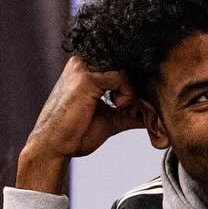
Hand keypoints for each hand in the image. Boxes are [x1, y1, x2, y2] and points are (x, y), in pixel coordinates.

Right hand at [16, 58, 144, 195]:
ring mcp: (84, 67)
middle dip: (136, 89)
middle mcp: (85, 62)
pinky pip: (122, 77)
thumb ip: (130, 112)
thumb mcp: (110, 119)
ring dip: (132, 92)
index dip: (134, 85)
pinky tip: (116, 106)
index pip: (122, 66)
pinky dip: (127, 94)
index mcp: (88, 68)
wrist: (54, 146)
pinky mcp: (86, 77)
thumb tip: (153, 113)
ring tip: (121, 108)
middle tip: (132, 109)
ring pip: (126, 69)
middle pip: (127, 65)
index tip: (135, 105)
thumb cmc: (76, 133)